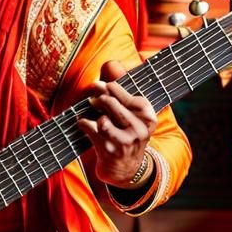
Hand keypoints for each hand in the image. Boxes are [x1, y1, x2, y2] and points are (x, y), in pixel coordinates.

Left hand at [77, 60, 157, 187]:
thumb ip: (120, 88)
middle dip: (98, 96)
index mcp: (148, 116)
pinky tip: (82, 122)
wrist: (126, 169)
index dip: (112, 87)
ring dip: (92, 110)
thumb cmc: (126, 133)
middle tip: (93, 97)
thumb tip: (111, 63)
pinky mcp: (110, 150)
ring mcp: (125, 141)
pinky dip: (83, 123)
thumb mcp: (130, 113)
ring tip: (91, 110)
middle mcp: (140, 129)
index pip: (128, 94)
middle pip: (111, 103)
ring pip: (102, 118)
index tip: (103, 86)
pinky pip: (91, 129)